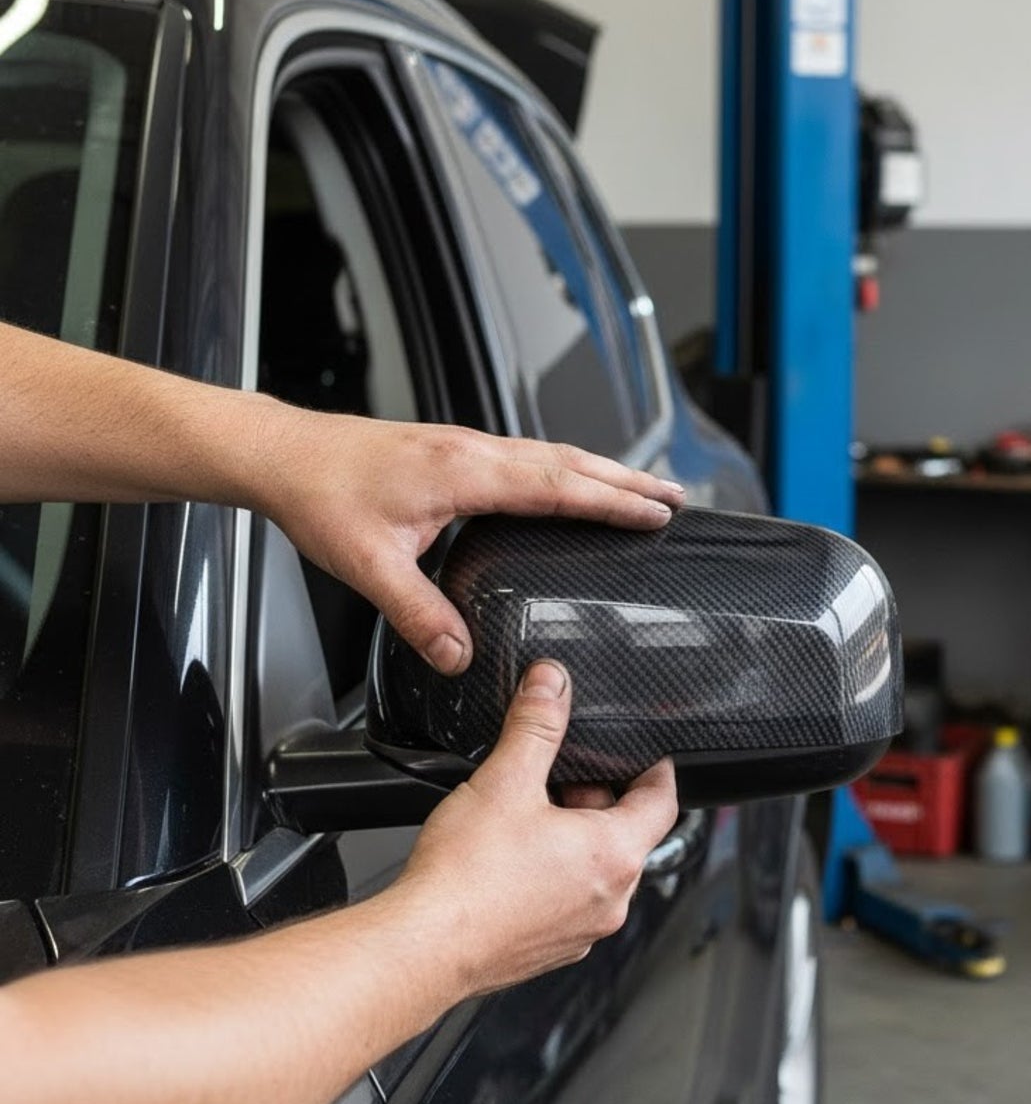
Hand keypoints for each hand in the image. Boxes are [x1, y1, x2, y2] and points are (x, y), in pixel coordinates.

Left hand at [253, 404, 684, 674]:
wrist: (284, 455)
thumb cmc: (322, 495)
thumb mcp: (369, 565)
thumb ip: (419, 614)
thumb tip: (460, 656)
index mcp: (465, 473)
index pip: (558, 486)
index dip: (612, 500)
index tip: (655, 512)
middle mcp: (474, 452)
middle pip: (570, 461)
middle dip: (627, 479)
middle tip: (674, 496)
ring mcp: (466, 447)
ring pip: (552, 454)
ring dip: (601, 470)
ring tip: (640, 488)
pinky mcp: (455, 452)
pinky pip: (529, 457)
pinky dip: (566, 469)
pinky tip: (569, 484)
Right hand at [393, 660, 677, 999]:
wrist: (424, 946)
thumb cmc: (465, 879)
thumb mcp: (505, 781)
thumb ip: (534, 726)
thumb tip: (550, 686)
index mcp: (614, 855)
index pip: (663, 801)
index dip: (655, 770)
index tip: (646, 755)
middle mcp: (610, 899)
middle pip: (627, 834)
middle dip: (598, 801)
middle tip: (559, 778)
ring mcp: (582, 929)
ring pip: (595, 870)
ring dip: (574, 841)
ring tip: (528, 818)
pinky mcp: (551, 948)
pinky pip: (567, 902)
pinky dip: (552, 877)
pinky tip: (512, 863)